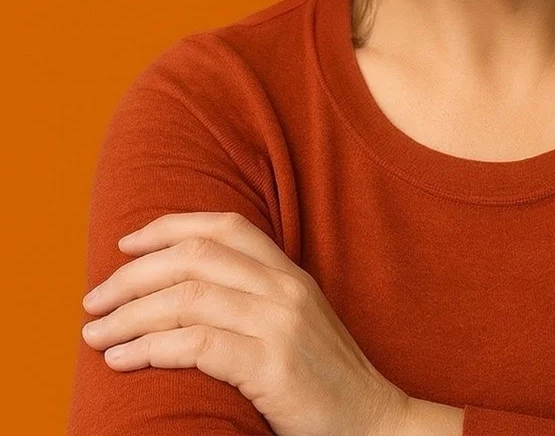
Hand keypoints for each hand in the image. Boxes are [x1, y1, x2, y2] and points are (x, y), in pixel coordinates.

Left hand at [81, 211, 410, 435]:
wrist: (373, 424)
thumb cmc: (323, 380)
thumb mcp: (294, 324)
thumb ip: (254, 299)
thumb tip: (183, 291)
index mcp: (290, 274)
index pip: (226, 226)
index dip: (172, 226)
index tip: (127, 244)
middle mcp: (285, 289)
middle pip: (196, 257)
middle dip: (134, 274)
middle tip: (94, 300)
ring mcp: (281, 324)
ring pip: (188, 298)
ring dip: (130, 314)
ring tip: (95, 334)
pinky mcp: (272, 366)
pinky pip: (196, 345)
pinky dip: (149, 348)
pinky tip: (122, 360)